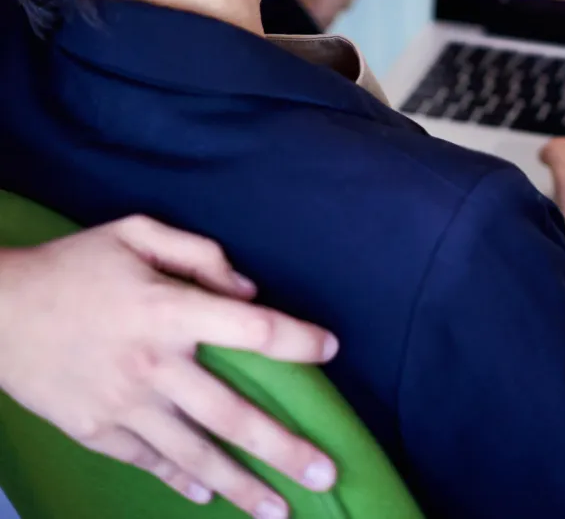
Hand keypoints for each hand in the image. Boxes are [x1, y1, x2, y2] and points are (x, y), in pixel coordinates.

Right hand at [0, 216, 339, 515]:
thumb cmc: (74, 265)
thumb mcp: (137, 233)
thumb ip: (199, 254)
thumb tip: (248, 290)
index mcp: (166, 309)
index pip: (249, 328)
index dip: (295, 339)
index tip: (330, 348)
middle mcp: (152, 365)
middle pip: (230, 414)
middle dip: (283, 448)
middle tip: (326, 474)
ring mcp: (123, 406)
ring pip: (194, 455)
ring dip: (241, 485)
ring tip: (279, 509)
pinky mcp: (96, 432)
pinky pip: (149, 463)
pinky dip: (181, 481)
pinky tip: (209, 496)